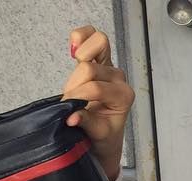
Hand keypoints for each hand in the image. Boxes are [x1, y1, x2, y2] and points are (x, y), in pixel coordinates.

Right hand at [62, 25, 133, 180]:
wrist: (104, 134)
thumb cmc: (103, 135)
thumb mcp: (97, 134)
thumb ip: (86, 123)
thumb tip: (71, 117)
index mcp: (124, 96)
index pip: (95, 88)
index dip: (77, 97)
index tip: (67, 110)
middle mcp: (119, 78)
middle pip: (90, 68)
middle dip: (74, 85)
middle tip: (69, 101)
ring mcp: (110, 66)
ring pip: (98, 43)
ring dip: (79, 60)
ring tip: (74, 78)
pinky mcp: (98, 58)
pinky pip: (92, 35)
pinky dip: (81, 36)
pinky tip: (73, 48)